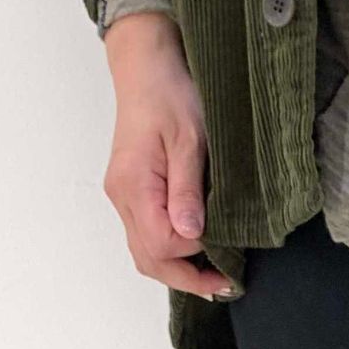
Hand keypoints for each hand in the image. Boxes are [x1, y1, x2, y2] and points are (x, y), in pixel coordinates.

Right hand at [102, 11, 232, 299]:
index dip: (195, 253)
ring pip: (144, 252)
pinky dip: (169, 252)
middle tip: (226, 285)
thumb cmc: (171, 92)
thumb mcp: (190, 139)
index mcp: (134, 185)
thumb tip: (191, 235)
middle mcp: (122, 197)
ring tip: (214, 276)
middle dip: (186, 278)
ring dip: (177, 270)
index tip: (225, 245)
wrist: (147, 63)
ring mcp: (124, 196)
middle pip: (148, 259)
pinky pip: (145, 235)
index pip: (162, 243)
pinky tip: (195, 253)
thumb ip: (188, 190)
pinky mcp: (132, 192)